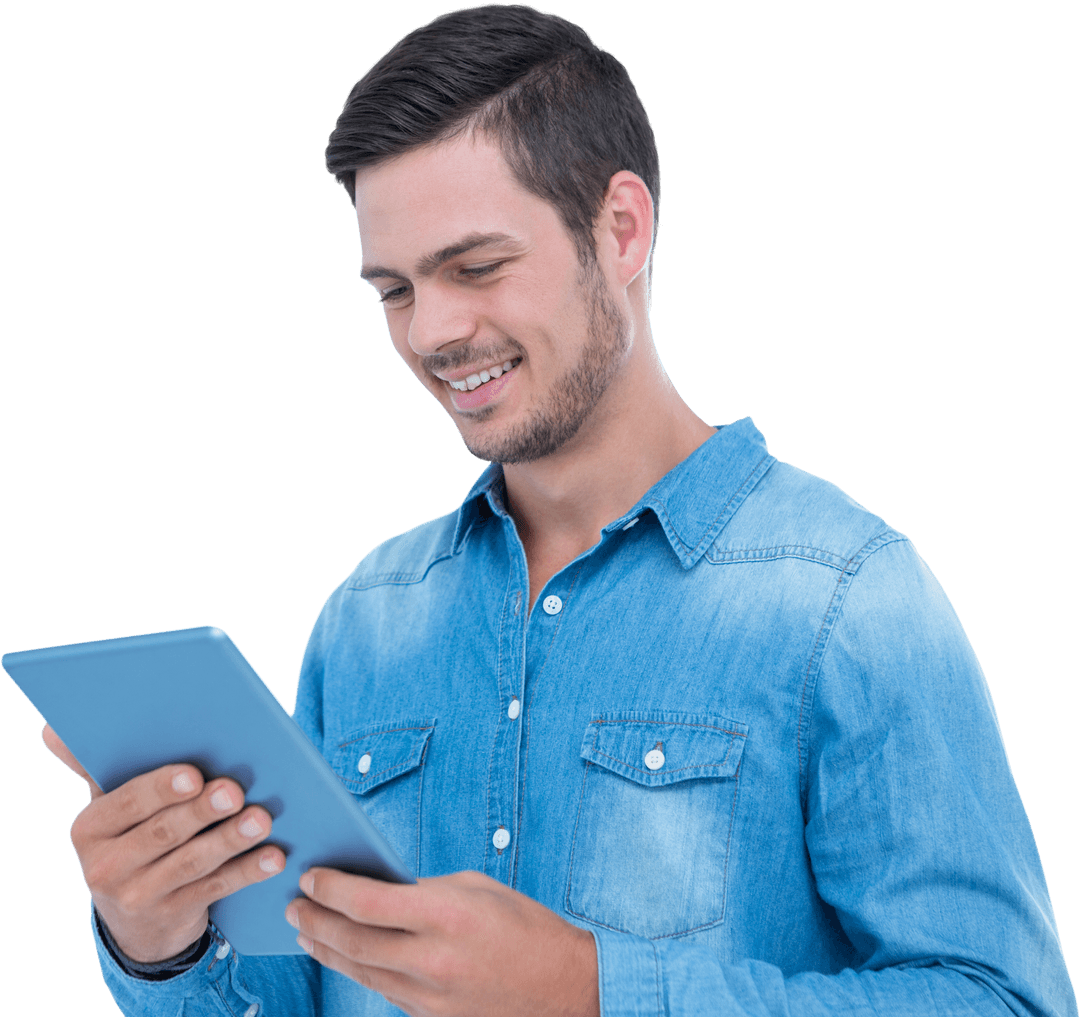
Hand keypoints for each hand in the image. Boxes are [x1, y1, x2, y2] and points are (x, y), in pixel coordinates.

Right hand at [42, 723, 285, 961]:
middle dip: (201, 812)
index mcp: (90, 828)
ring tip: (262, 819)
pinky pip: (215, 889)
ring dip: (230, 839)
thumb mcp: (111, 805)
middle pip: (162, 834)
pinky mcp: (174, 915)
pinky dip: (247, 871)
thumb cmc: (132, 833)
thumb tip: (54, 728)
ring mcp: (139, 896)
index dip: (160, 790)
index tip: (192, 775)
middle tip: (234, 791)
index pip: (127, 803)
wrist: (134, 914)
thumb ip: (95, 765)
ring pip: (192, 863)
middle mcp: (106, 866)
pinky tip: (274, 857)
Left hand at [285, 868, 599, 1016]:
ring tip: (305, 931)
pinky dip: (357, 970)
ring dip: (326, 949)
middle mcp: (433, 958)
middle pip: (354, 941)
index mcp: (447, 914)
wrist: (563, 987)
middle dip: (316, 921)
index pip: (368, 901)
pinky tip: (343, 955)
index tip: (310, 876)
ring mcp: (430, 995)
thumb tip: (379, 889)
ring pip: (360, 971)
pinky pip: (382, 990)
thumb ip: (425, 890)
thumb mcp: (476, 888)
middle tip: (294, 905)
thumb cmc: (523, 926)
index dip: (331, 888)